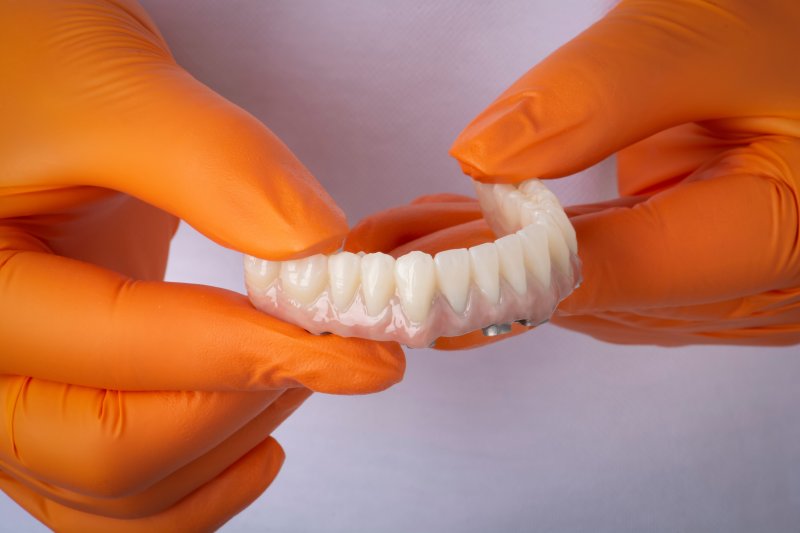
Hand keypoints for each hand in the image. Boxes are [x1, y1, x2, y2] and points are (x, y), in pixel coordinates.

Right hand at [0, 1, 403, 530]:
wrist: (15, 73)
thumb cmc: (26, 59)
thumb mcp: (113, 90)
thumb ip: (216, 167)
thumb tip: (318, 253)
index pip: (122, 354)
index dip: (257, 354)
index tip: (363, 349)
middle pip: (115, 451)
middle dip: (246, 401)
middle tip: (331, 347)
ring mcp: (14, 394)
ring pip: (123, 491)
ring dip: (235, 440)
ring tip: (298, 366)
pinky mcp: (59, 397)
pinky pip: (119, 497)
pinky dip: (197, 485)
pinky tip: (257, 440)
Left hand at [349, 0, 799, 347]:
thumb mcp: (710, 34)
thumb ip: (602, 93)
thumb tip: (484, 157)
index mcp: (772, 239)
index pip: (600, 274)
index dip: (486, 277)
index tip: (396, 279)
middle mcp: (747, 293)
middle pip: (579, 296)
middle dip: (464, 279)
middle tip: (368, 264)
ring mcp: (724, 293)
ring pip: (584, 295)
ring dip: (487, 272)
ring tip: (395, 249)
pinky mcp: (699, 275)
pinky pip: (603, 278)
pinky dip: (530, 258)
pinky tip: (466, 238)